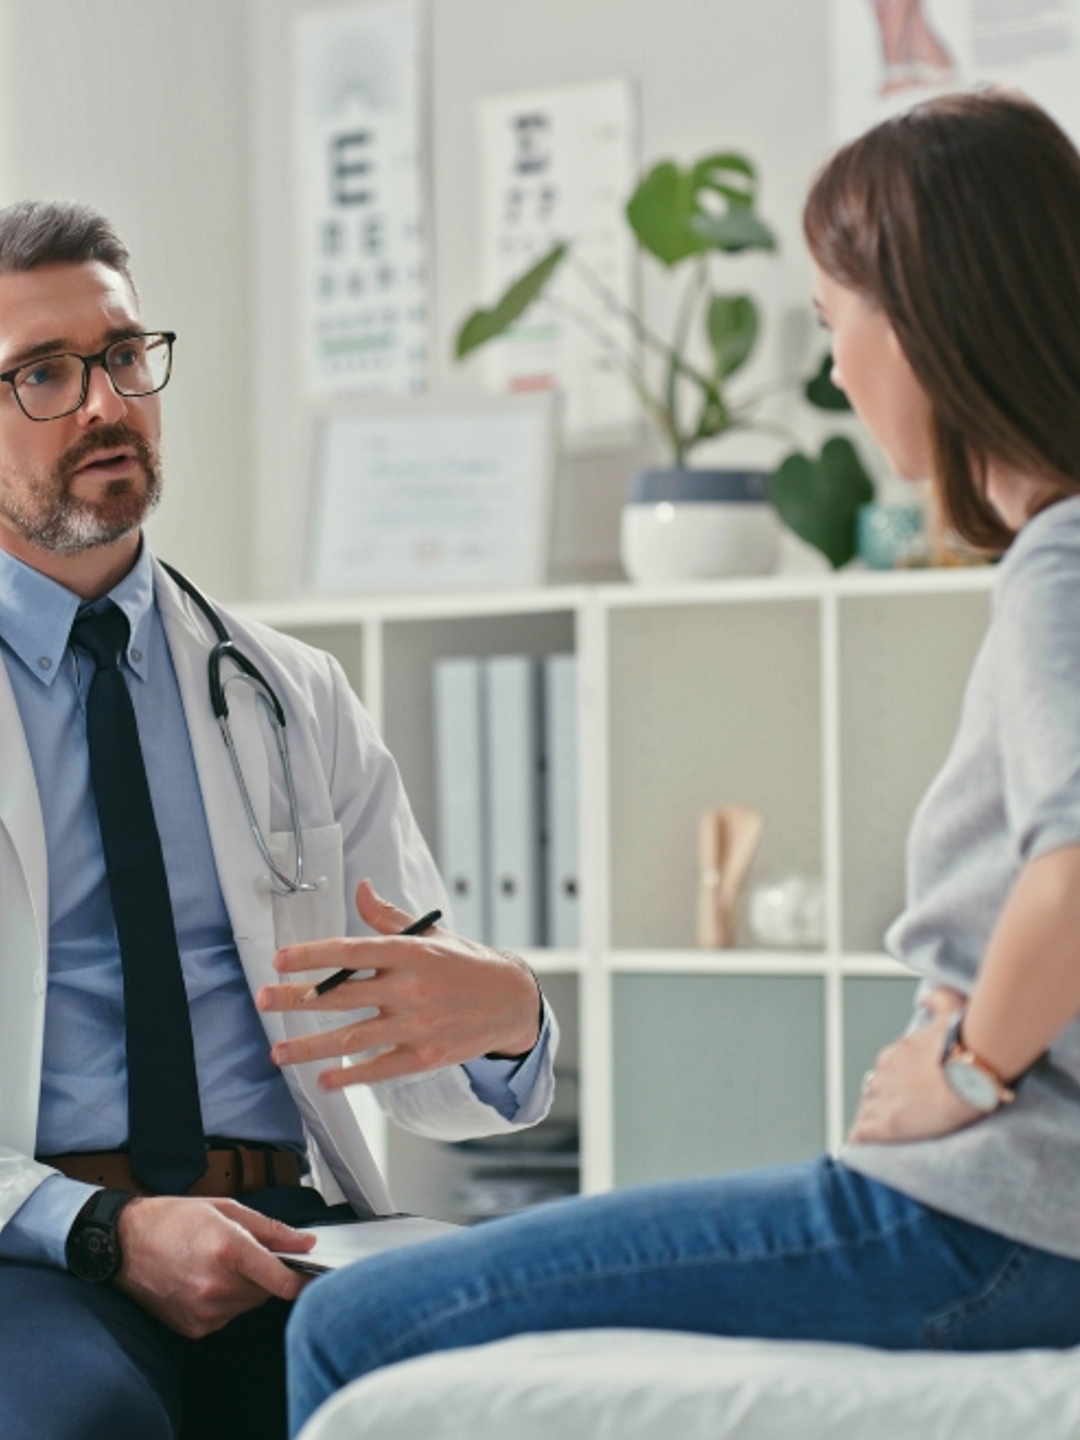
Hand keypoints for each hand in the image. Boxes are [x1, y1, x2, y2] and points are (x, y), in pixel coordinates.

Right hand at [113, 1195, 314, 1338]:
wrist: (122, 1245)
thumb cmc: (171, 1220)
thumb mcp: (225, 1209)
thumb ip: (270, 1229)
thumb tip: (303, 1242)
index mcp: (229, 1251)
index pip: (282, 1280)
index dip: (304, 1279)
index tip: (313, 1275)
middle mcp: (217, 1286)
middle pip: (267, 1291)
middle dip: (266, 1273)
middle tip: (244, 1253)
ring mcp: (204, 1311)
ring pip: (248, 1304)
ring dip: (245, 1287)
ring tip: (218, 1263)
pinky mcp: (194, 1328)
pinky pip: (227, 1316)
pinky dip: (225, 1301)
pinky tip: (205, 1280)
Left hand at [256, 880, 542, 1089]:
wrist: (511, 1001)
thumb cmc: (465, 964)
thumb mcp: (431, 934)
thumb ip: (389, 918)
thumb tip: (361, 889)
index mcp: (410, 953)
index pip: (351, 951)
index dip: (311, 955)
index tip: (279, 959)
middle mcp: (410, 988)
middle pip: (341, 995)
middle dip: (295, 999)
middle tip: (262, 1000)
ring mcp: (417, 1025)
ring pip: (352, 1038)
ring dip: (310, 1046)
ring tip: (277, 1051)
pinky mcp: (425, 1056)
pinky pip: (378, 1068)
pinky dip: (349, 1076)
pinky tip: (323, 1079)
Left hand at [847, 986, 984, 1144]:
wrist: (971, 1072)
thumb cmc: (965, 1044)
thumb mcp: (952, 1011)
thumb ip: (938, 1000)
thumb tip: (925, 998)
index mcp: (897, 1053)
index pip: (887, 1069)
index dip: (895, 1082)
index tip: (906, 1090)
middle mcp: (884, 1074)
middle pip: (875, 1090)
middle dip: (885, 1100)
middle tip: (902, 1115)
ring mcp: (882, 1099)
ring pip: (868, 1111)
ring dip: (874, 1120)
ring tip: (884, 1135)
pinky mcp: (885, 1124)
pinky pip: (861, 1134)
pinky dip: (859, 1141)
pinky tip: (857, 1149)